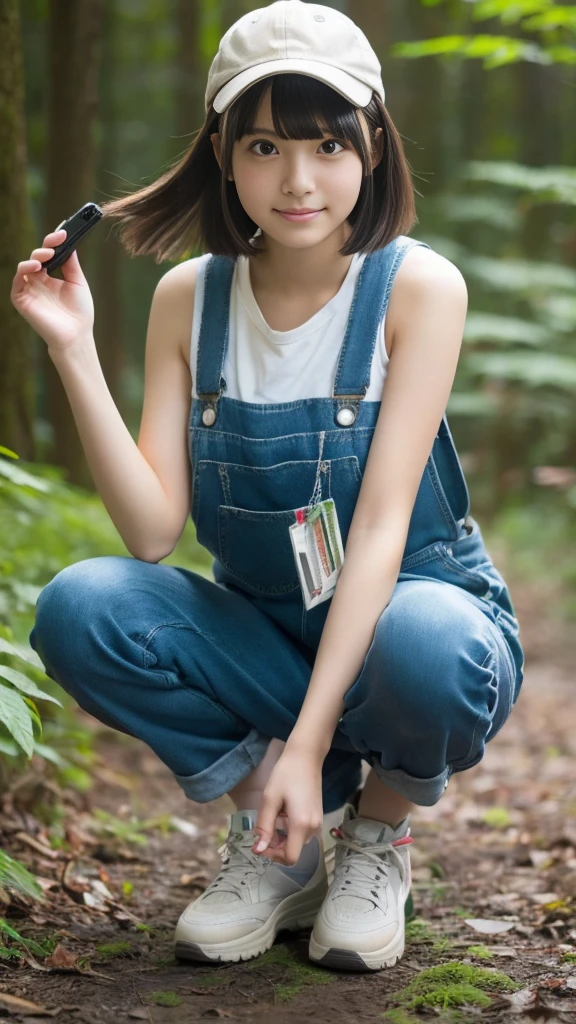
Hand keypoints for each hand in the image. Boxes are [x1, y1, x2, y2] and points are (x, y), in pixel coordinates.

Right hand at [10, 228, 94, 353]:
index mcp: (50, 278)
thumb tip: (69, 244)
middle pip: (36, 257)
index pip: (48, 255)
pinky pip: (17, 281)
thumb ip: (71, 264)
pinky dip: (24, 270)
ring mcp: (29, 290)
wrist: (76, 336)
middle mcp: (38, 282)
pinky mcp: (22, 300)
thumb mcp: (77, 283)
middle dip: (46, 246)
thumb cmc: (79, 313)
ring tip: (47, 254)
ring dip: (35, 256)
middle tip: (57, 240)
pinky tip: (36, 266)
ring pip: (25, 266)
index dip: (53, 242)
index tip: (64, 232)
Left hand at [251, 748, 322, 865]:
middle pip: (293, 850)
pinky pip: (302, 832)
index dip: (273, 856)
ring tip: (276, 812)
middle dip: (276, 844)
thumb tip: (258, 851)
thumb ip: (264, 827)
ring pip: (297, 841)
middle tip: (265, 824)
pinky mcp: (318, 816)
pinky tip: (285, 810)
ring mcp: (318, 822)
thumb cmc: (285, 774)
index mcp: (301, 825)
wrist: (306, 756)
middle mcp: (313, 828)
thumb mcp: (269, 799)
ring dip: (283, 835)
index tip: (260, 843)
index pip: (290, 857)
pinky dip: (291, 828)